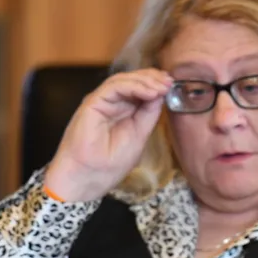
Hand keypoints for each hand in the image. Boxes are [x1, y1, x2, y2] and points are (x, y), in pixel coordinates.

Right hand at [45, 69, 172, 201]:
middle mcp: (111, 103)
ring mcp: (101, 102)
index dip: (155, 84)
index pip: (140, 89)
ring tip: (161, 87)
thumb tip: (161, 94)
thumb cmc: (109, 164)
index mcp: (122, 111)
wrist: (86, 179)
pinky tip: (149, 92)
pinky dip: (133, 86)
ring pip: (123, 80)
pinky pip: (114, 87)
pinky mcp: (92, 103)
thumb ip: (148, 114)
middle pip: (132, 81)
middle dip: (153, 79)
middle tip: (169, 82)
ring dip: (145, 80)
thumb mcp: (139, 136)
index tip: (172, 85)